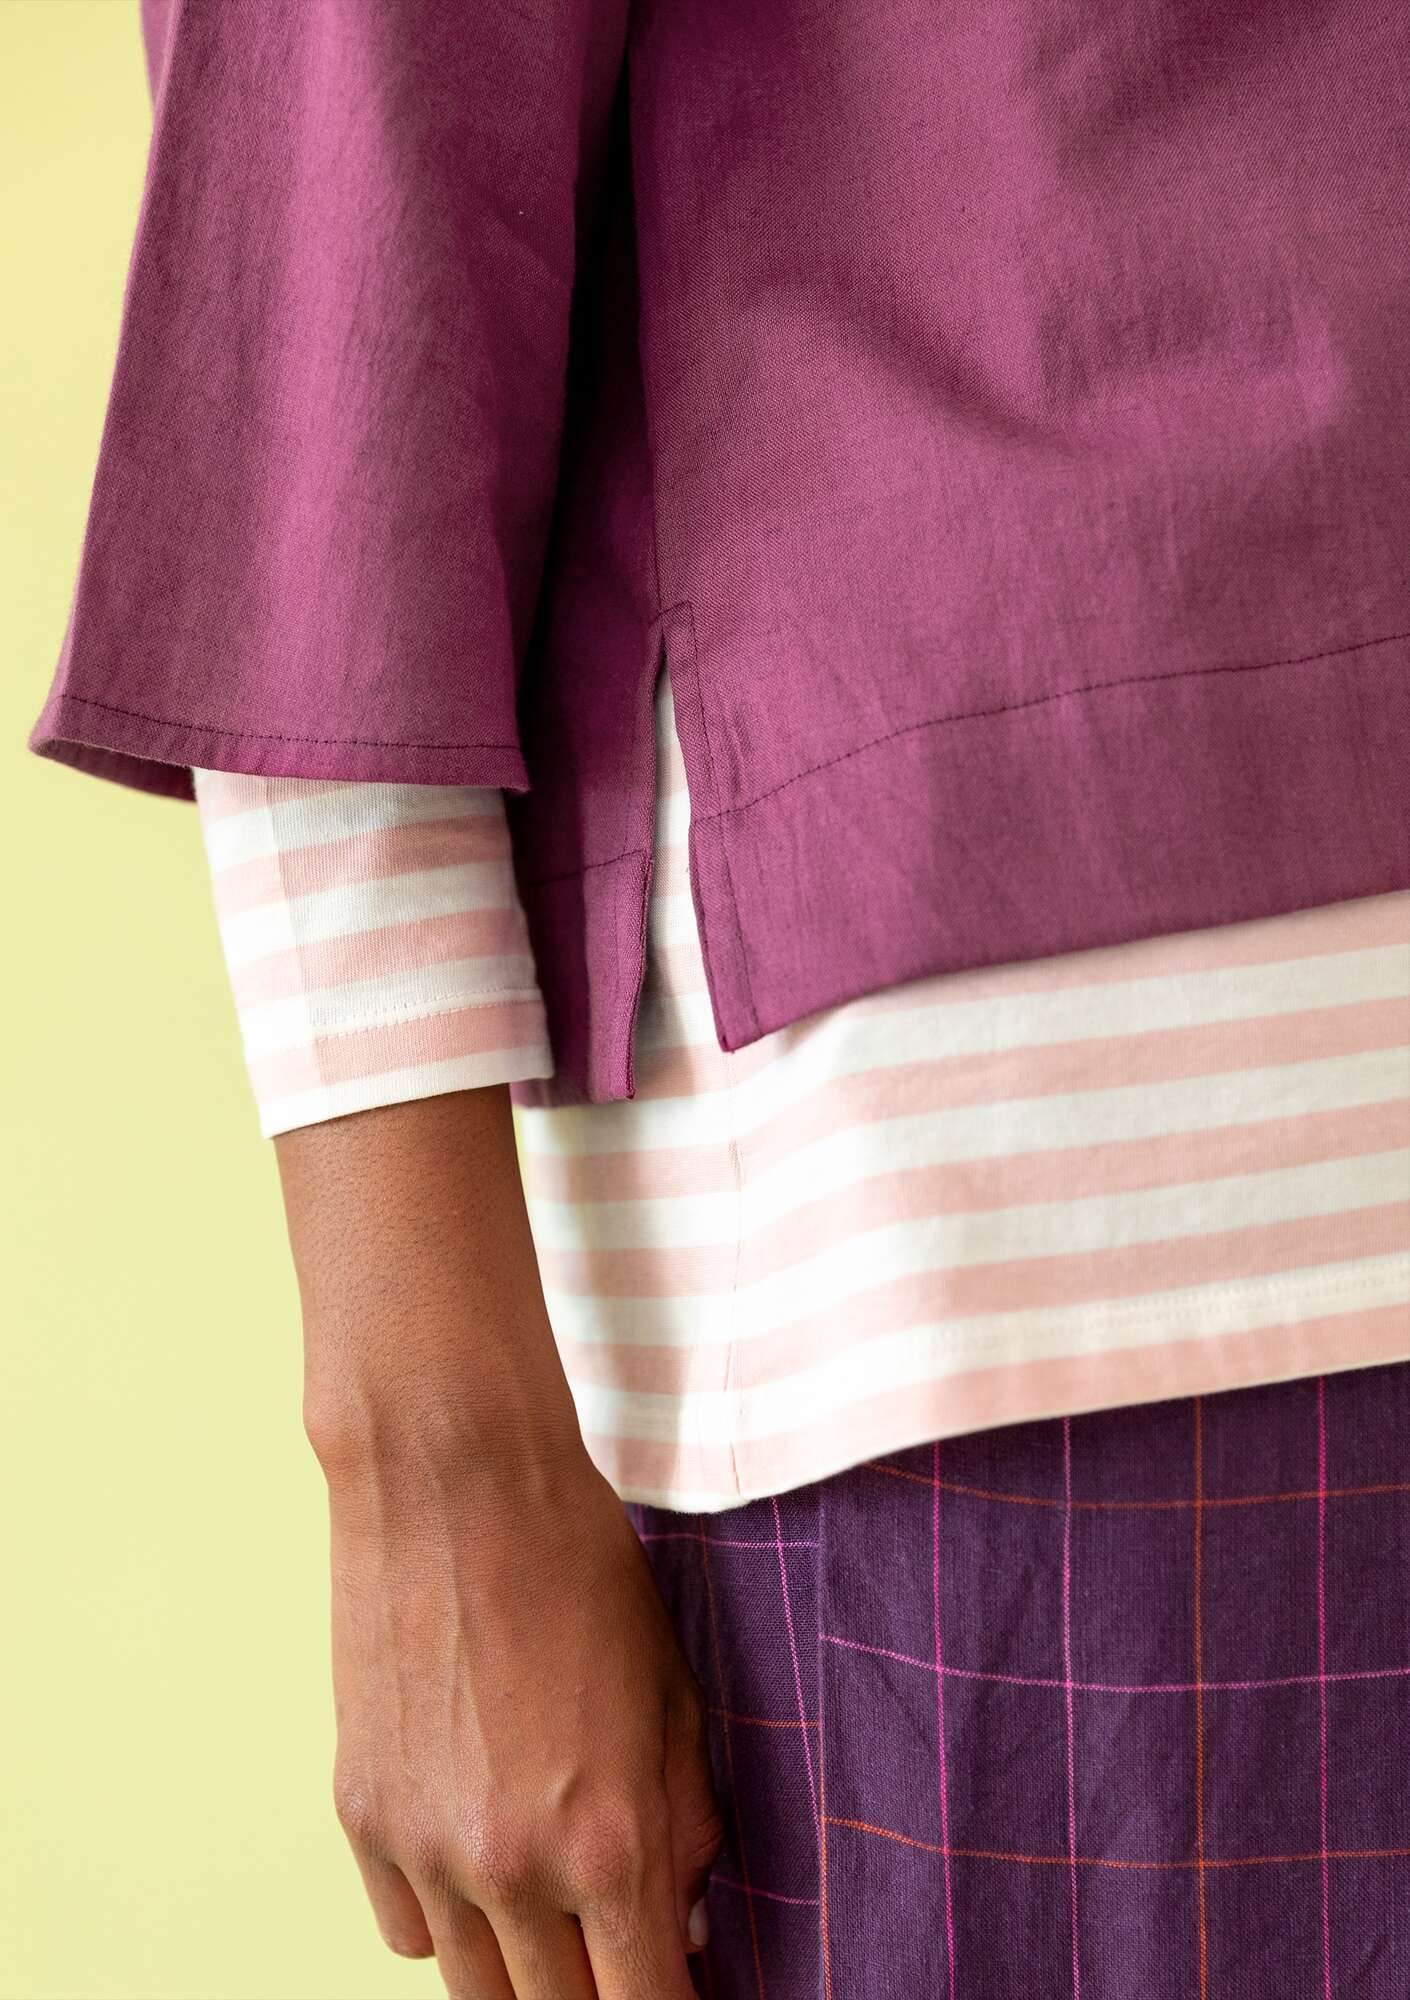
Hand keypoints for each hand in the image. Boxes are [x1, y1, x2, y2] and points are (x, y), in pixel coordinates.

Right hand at [323, 1441, 722, 1997]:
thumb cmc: (582, 1570)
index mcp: (610, 1842)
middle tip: (619, 1943)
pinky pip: (407, 1934)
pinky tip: (475, 1856)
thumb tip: (688, 1924)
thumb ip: (688, 1824)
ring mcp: (423, 1851)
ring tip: (552, 1902)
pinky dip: (447, 1922)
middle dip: (600, 1989)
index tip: (677, 1984)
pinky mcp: (359, 1818)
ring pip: (475, 1990)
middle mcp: (511, 1870)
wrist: (456, 1482)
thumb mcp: (672, 1693)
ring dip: (523, 1966)